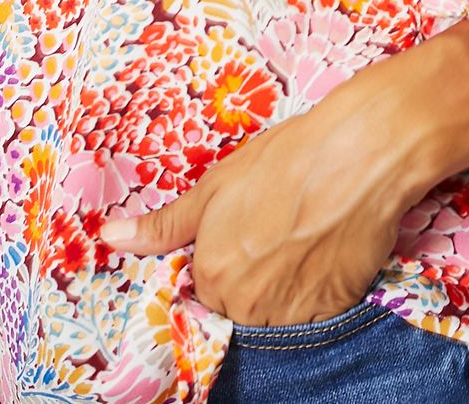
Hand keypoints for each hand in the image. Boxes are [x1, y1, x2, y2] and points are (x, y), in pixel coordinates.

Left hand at [98, 17, 468, 324]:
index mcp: (211, 270)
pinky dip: (319, 289)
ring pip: (275, 313)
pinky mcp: (332, 311)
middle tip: (281, 226)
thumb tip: (106, 238)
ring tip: (306, 235)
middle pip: (239, 303)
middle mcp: (245, 302)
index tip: (252, 228)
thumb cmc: (289, 157)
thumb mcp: (218, 182)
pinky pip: (314, 315)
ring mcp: (291, 312)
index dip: (228, 253)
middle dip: (254, 273)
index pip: (206, 283)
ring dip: (285, 286)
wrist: (362, 153)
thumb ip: (164, 222)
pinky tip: (327, 248)